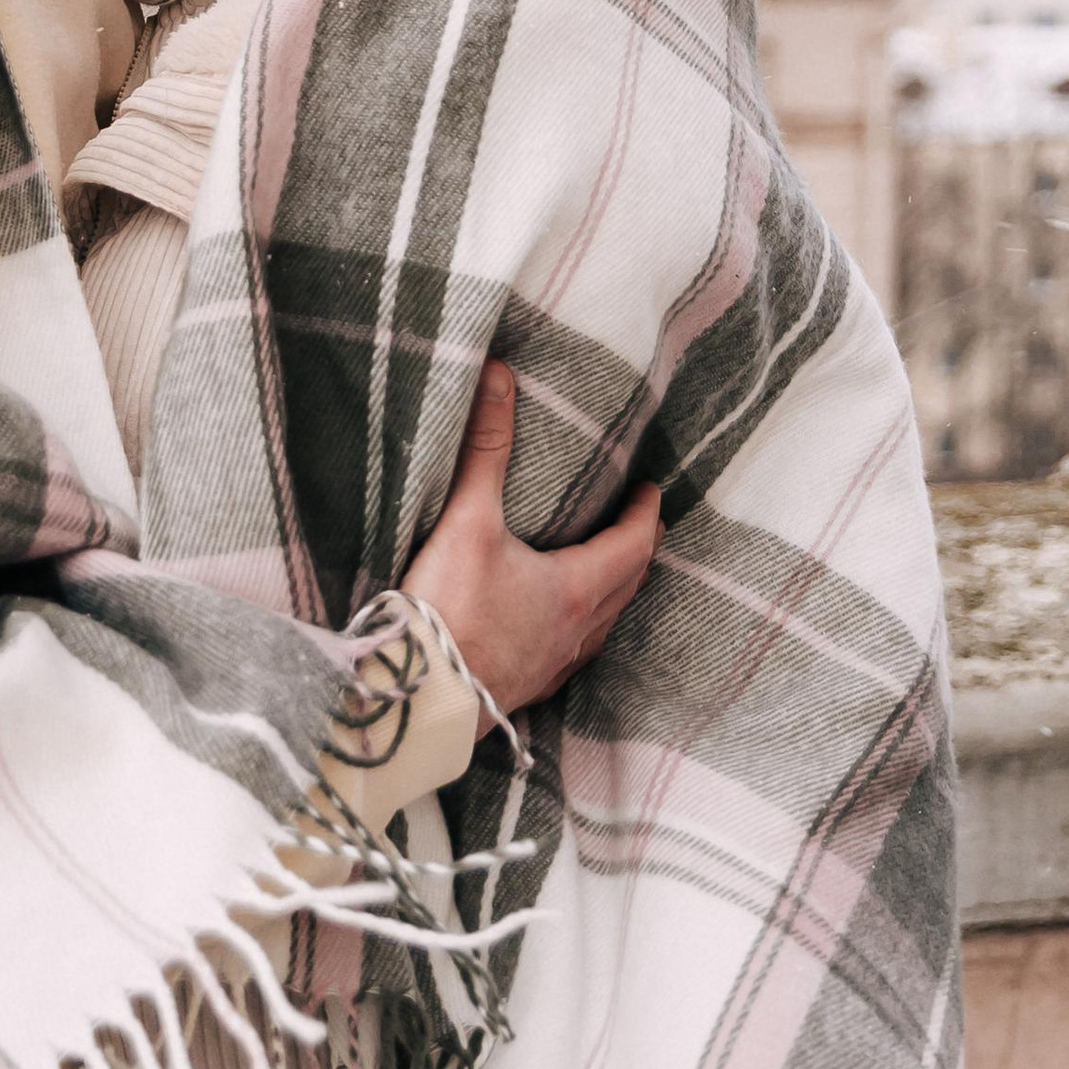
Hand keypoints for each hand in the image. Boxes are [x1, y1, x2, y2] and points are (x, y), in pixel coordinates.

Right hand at [402, 362, 662, 713]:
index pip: (634, 545)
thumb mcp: (467, 519)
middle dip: (638, 551)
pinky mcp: (522, 688)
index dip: (647, 514)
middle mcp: (574, 632)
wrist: (414, 694)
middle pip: (626, 586)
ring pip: (601, 626)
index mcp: (575, 589)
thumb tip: (500, 375)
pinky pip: (569, 655)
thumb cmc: (446, 609)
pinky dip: (579, 629)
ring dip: (613, 593)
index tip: (653, 490)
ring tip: (607, 571)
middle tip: (641, 523)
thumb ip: (486, 447)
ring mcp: (550, 666)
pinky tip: (555, 628)